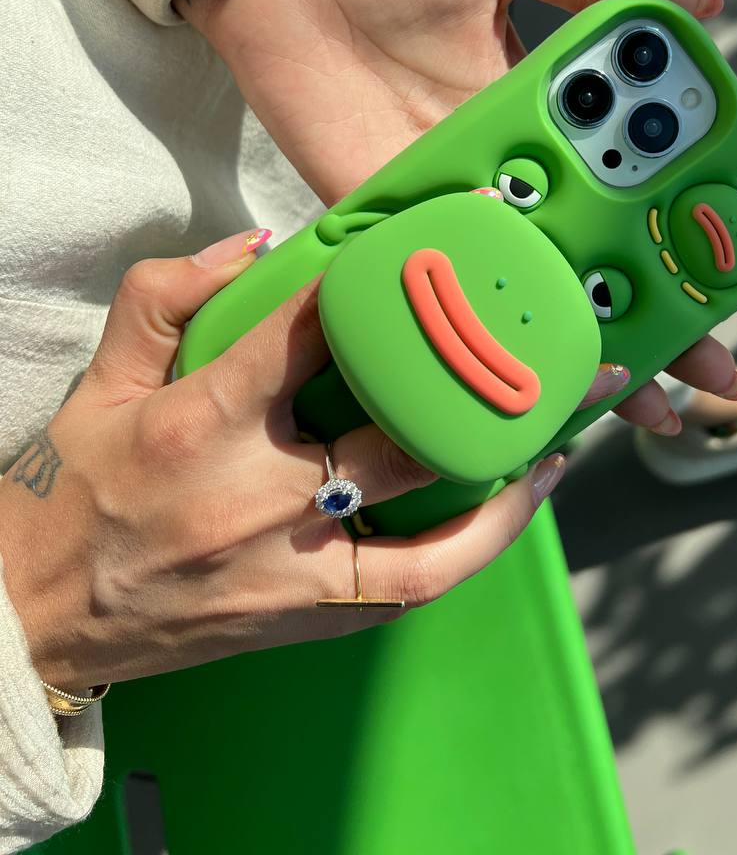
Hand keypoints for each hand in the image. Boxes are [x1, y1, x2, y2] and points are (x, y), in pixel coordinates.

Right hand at [0, 235, 564, 691]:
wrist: (40, 617)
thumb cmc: (76, 491)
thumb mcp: (99, 380)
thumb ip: (165, 297)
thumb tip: (257, 247)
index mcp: (198, 423)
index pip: (306, 334)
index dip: (381, 279)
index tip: (448, 238)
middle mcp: (252, 497)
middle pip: (394, 429)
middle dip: (476, 378)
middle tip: (549, 337)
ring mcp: (287, 566)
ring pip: (425, 526)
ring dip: (505, 480)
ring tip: (563, 430)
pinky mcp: (305, 617)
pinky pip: (410, 588)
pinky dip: (474, 546)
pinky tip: (516, 500)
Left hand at [176, 0, 736, 435]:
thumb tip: (707, 6)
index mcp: (549, 111)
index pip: (640, 183)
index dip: (698, 230)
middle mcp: (513, 167)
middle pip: (602, 257)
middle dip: (669, 320)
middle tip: (728, 374)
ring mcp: (458, 200)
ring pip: (540, 290)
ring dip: (597, 350)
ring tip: (661, 411)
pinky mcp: (398, 220)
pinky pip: (458, 284)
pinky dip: (497, 331)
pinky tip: (547, 382)